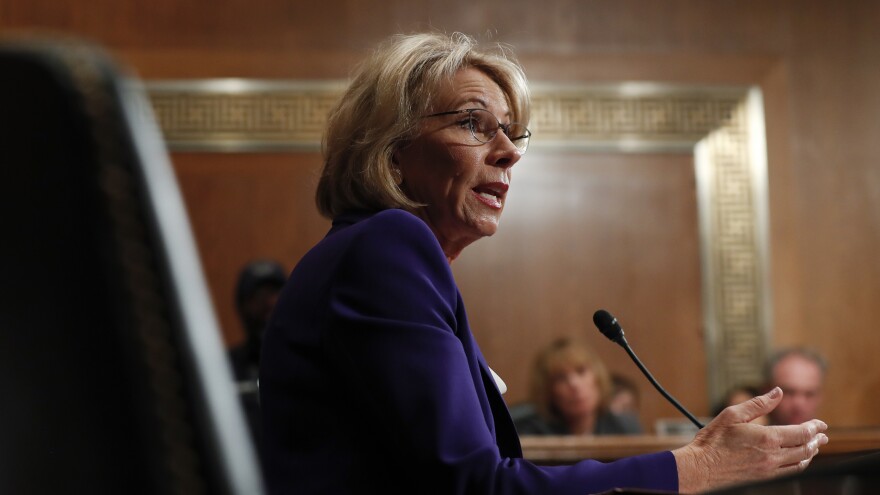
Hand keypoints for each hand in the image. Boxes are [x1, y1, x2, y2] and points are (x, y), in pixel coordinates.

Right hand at [672, 386, 828, 492]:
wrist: (700, 468)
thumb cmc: (713, 441)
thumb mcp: (732, 415)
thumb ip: (758, 404)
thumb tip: (777, 392)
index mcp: (767, 437)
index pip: (801, 432)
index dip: (814, 427)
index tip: (821, 423)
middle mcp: (772, 456)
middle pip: (805, 449)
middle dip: (817, 440)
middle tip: (823, 435)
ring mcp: (769, 470)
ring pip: (800, 463)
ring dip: (810, 453)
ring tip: (814, 447)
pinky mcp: (763, 478)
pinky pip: (789, 472)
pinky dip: (799, 465)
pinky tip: (797, 460)